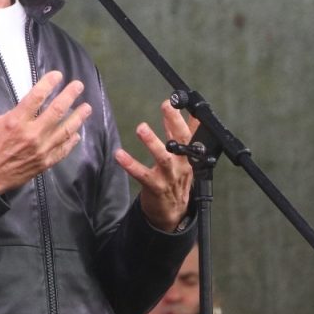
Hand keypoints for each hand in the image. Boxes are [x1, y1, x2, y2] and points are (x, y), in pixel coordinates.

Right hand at [0, 70, 91, 193]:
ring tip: (87, 108)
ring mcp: (40, 150)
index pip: (37, 97)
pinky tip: (77, 135)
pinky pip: (62, 151)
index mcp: (14, 121)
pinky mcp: (43, 163)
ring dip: (77, 118)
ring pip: (65, 131)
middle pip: (57, 111)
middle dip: (69, 96)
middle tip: (78, 86)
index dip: (49, 83)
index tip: (57, 75)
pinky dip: (71, 142)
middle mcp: (31, 134)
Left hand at [114, 99, 196, 231]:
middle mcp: (182, 165)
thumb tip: (194, 115)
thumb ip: (187, 135)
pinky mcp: (155, 187)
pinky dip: (131, 164)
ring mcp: (169, 177)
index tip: (173, 100)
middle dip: (174, 123)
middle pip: (181, 142)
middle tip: (166, 106)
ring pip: (163, 158)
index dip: (181, 117)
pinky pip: (142, 175)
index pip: (187, 133)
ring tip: (141, 128)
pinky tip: (119, 154)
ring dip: (153, 142)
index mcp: (188, 156)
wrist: (173, 213)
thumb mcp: (186, 158)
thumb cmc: (177, 180)